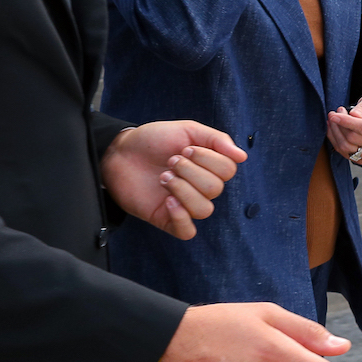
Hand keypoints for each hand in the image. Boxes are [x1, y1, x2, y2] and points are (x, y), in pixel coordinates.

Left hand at [102, 121, 246, 240]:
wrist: (119, 152)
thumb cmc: (153, 140)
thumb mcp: (187, 130)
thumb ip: (216, 139)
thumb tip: (242, 157)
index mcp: (209, 168)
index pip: (227, 171)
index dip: (208, 159)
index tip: (184, 149)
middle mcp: (200, 188)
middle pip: (215, 189)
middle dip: (190, 172)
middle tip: (170, 161)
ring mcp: (185, 205)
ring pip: (203, 210)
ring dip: (182, 190)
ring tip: (163, 178)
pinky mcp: (167, 220)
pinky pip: (187, 231)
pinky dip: (181, 217)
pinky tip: (167, 201)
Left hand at [327, 93, 361, 165]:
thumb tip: (354, 114)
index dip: (347, 122)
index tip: (334, 115)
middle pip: (352, 138)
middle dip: (338, 125)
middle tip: (334, 113)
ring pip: (346, 146)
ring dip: (334, 132)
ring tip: (332, 121)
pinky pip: (343, 153)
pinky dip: (335, 140)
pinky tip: (334, 130)